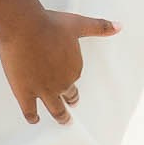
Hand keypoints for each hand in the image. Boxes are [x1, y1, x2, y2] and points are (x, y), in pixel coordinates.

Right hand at [0, 7, 117, 125]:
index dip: (72, 80)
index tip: (71, 84)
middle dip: (70, 100)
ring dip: (60, 116)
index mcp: (74, 68)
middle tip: (71, 105)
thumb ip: (99, 27)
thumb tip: (118, 26)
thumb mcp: (78, 24)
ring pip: (55, 109)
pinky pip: (30, 112)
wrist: (25, 28)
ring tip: (62, 120)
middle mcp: (62, 83)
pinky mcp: (25, 93)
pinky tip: (35, 119)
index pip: (75, 78)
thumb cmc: (48, 24)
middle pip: (68, 96)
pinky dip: (33, 117)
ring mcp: (44, 90)